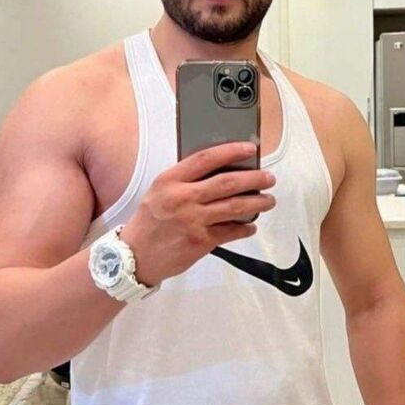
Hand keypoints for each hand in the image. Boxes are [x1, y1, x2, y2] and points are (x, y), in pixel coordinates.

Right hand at [119, 141, 275, 286]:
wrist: (135, 256)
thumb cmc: (148, 222)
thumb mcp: (159, 192)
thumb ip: (184, 181)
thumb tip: (221, 171)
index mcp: (170, 181)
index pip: (205, 159)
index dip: (231, 151)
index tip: (249, 148)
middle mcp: (182, 198)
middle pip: (227, 183)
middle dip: (254, 179)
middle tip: (269, 178)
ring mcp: (192, 221)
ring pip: (234, 207)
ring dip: (257, 203)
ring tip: (268, 200)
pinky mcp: (200, 242)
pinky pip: (231, 232)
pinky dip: (245, 228)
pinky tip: (250, 226)